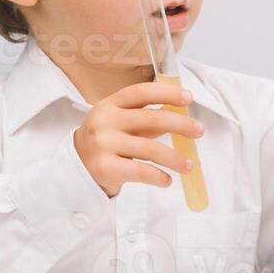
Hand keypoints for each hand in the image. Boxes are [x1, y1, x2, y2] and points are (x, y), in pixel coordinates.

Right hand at [74, 82, 204, 198]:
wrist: (74, 169)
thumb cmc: (105, 143)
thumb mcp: (118, 123)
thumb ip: (145, 118)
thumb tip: (180, 114)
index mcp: (110, 104)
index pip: (141, 92)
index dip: (167, 93)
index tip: (188, 98)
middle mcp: (105, 121)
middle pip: (151, 119)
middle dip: (181, 124)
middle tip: (199, 131)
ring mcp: (103, 144)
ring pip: (150, 149)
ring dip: (175, 158)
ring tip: (188, 166)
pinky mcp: (105, 168)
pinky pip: (142, 171)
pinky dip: (159, 177)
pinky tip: (167, 180)